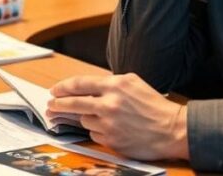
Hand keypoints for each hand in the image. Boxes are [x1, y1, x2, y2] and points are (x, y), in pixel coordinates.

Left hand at [47, 73, 188, 160]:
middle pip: (73, 103)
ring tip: (76, 116)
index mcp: (115, 85)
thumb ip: (111, 83)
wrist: (172, 130)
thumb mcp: (134, 83)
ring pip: (83, 119)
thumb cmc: (154, 106)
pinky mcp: (111, 140)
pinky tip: (104, 128)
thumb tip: (88, 87)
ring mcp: (109, 123)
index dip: (63, 87)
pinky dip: (96, 131)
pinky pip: (94, 134)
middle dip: (58, 104)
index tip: (54, 90)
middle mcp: (109, 103)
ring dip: (81, 118)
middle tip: (50, 106)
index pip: (80, 83)